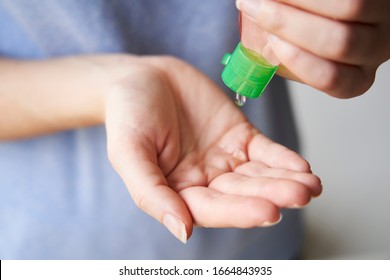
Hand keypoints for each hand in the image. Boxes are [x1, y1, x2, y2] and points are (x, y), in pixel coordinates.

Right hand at [105, 56, 321, 242]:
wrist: (141, 77)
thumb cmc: (127, 115)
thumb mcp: (128, 153)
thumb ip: (151, 193)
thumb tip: (181, 231)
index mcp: (178, 191)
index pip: (211, 209)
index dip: (240, 211)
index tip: (268, 211)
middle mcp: (205, 180)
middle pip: (242, 194)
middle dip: (272, 195)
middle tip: (300, 194)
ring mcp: (224, 159)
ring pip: (258, 175)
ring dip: (285, 181)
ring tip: (310, 185)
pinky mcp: (239, 137)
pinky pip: (264, 151)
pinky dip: (283, 159)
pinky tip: (302, 167)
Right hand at [236, 0, 389, 97]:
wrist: (341, 7)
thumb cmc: (323, 29)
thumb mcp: (309, 53)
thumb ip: (288, 51)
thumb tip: (255, 41)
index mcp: (355, 76)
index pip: (332, 79)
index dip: (299, 63)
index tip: (270, 42)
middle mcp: (376, 49)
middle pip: (339, 43)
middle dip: (290, 25)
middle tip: (257, 8)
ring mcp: (385, 17)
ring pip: (351, 8)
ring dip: (300, 0)